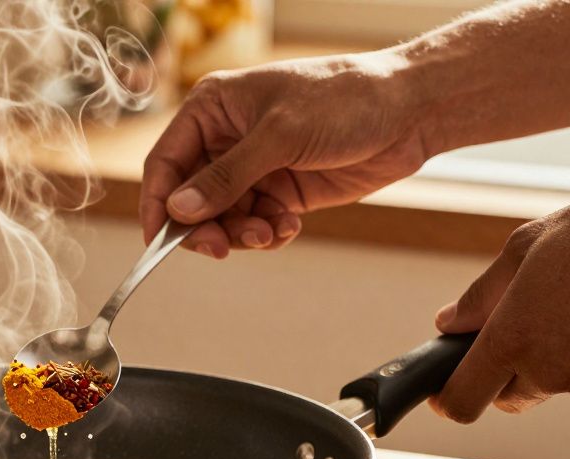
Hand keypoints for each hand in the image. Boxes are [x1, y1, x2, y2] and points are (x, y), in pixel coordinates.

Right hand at [140, 51, 431, 257]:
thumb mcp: (280, 136)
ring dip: (241, 234)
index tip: (159, 242)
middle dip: (206, 227)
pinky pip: (255, 224)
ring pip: (223, 218)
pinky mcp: (281, 190)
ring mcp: (255, 167)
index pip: (166, 163)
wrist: (411, 111)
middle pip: (190, 199)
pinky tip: (289, 225)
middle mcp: (227, 139)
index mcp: (213, 109)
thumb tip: (180, 210)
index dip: (159, 204)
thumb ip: (226, 177)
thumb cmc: (347, 99)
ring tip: (269, 232)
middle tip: (222, 248)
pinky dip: (267, 233)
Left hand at [431, 191, 569, 421]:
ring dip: (548, 352)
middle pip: (505, 392)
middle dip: (501, 366)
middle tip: (519, 316)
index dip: (444, 396)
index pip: (461, 400)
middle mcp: (552, 372)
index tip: (438, 384)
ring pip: (550, 381)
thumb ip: (484, 291)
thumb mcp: (533, 243)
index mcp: (516, 340)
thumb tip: (452, 321)